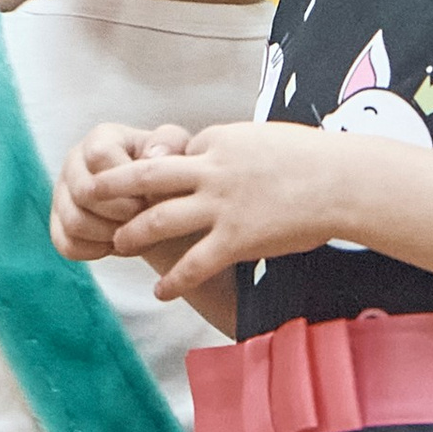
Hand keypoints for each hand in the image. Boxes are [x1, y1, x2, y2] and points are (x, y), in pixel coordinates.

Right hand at [52, 122, 193, 261]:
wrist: (159, 202)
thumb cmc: (170, 173)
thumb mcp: (179, 152)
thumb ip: (170, 144)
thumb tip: (153, 155)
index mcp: (101, 138)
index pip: (99, 157)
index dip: (126, 183)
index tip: (150, 196)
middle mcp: (74, 161)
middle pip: (84, 192)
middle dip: (120, 213)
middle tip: (144, 221)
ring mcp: (61, 194)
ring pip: (74, 222)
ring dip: (110, 234)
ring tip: (135, 234)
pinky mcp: (58, 224)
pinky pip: (67, 245)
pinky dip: (96, 251)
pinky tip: (118, 244)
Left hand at [100, 121, 354, 300]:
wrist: (343, 182)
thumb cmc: (315, 159)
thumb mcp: (268, 140)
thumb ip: (241, 149)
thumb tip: (234, 155)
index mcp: (219, 141)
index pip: (174, 154)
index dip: (158, 167)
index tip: (140, 181)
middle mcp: (211, 170)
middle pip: (146, 177)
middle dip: (113, 188)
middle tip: (89, 197)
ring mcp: (221, 205)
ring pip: (159, 220)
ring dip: (134, 234)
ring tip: (118, 247)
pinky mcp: (237, 238)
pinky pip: (194, 262)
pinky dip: (173, 280)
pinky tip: (159, 291)